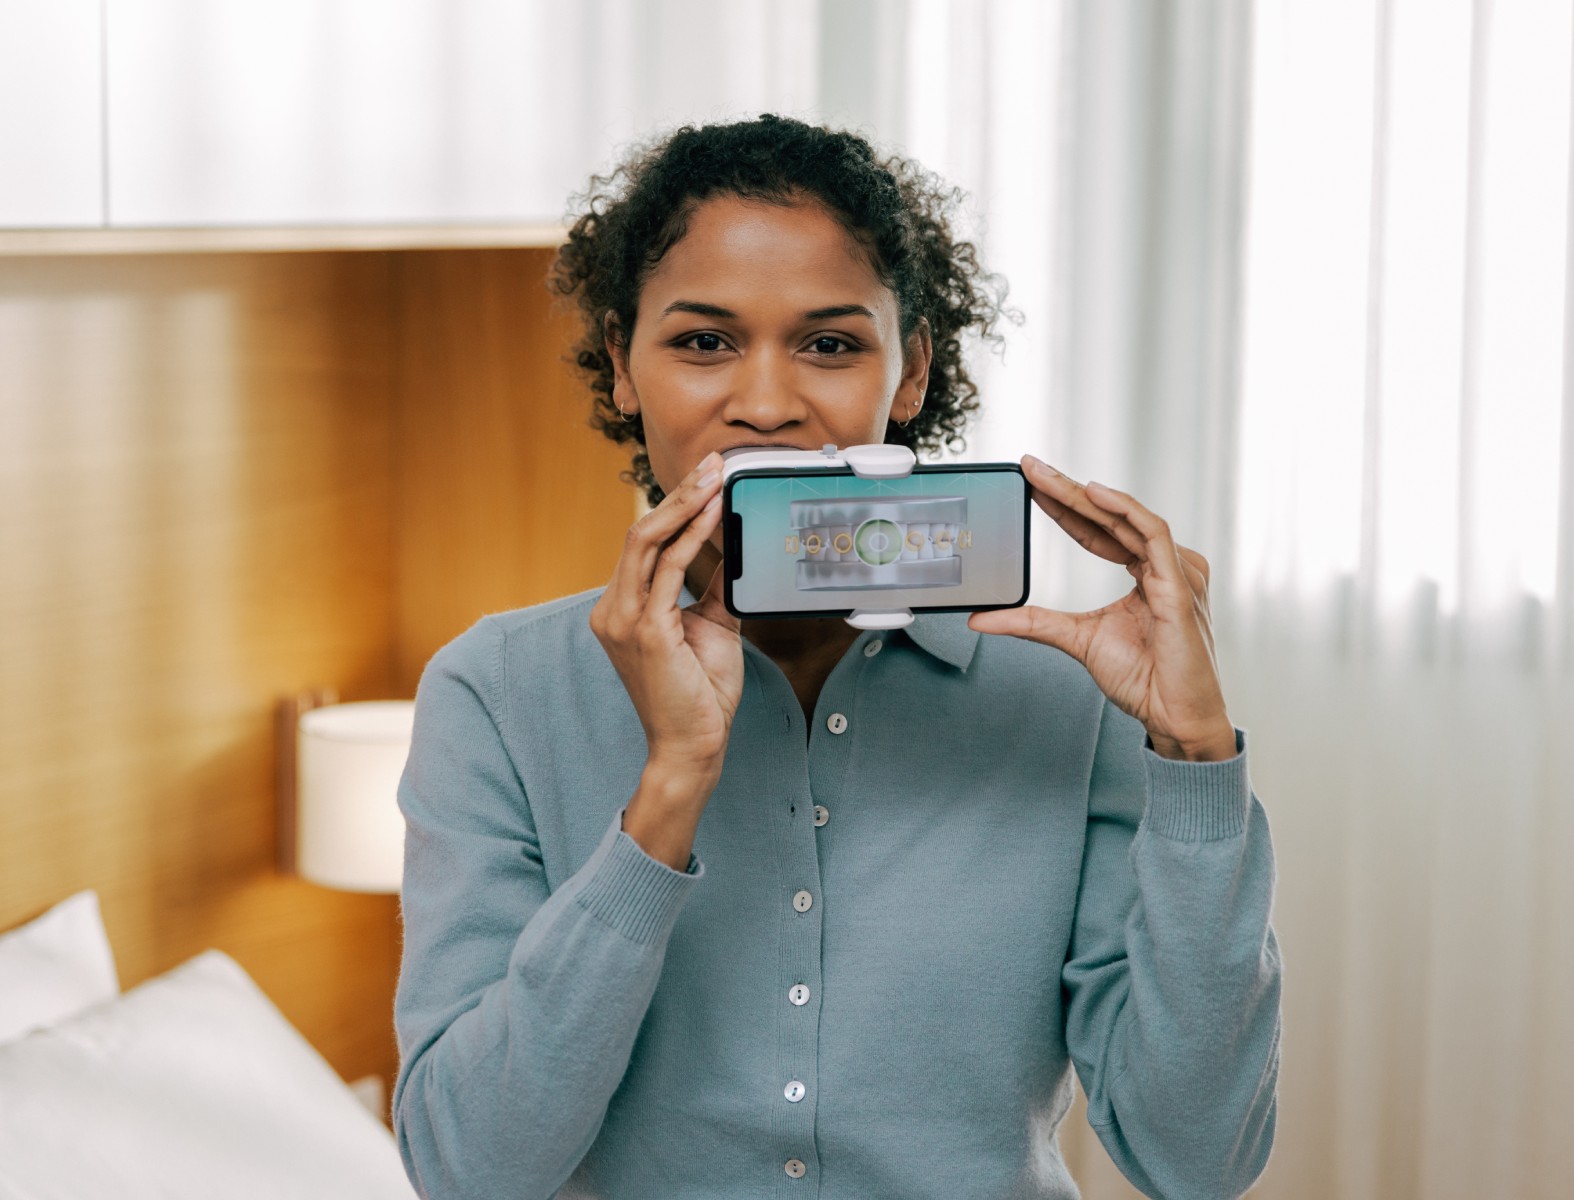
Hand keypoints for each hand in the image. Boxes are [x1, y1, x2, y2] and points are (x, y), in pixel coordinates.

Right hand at [589, 452, 743, 785]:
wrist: (694, 746)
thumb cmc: (699, 694)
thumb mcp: (711, 627)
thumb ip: (714, 587)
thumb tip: (732, 548)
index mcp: (622, 608)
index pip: (643, 543)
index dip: (674, 506)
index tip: (706, 478)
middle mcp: (613, 610)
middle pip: (640, 533)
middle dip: (679, 493)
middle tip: (713, 462)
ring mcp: (623, 620)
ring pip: (647, 542)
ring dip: (684, 505)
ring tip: (715, 478)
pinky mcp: (645, 631)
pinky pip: (667, 570)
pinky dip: (692, 538)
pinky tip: (713, 515)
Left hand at [968, 455, 1236, 761]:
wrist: (1173, 715)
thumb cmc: (1143, 679)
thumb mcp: (1074, 640)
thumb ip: (1031, 623)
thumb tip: (983, 618)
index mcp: (1145, 574)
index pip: (1098, 530)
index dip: (1063, 506)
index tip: (1031, 485)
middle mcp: (1162, 566)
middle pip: (1109, 518)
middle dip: (1067, 490)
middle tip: (1031, 467)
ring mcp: (1175, 572)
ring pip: (1127, 518)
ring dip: (1086, 495)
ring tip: (1050, 478)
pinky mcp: (1180, 584)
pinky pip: (1154, 534)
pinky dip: (1124, 510)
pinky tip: (1095, 495)